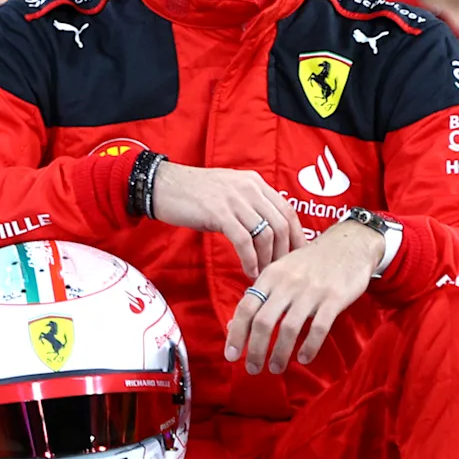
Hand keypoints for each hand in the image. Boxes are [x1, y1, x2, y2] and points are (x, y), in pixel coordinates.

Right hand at [149, 162, 301, 276]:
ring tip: (263, 274)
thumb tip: (265, 230)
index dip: (296, 235)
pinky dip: (250, 260)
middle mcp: (249, 189)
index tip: (297, 255)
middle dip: (285, 251)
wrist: (161, 185)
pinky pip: (244, 241)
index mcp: (255, 183)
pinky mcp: (219, 213)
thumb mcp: (228, 192)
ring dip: (268, 259)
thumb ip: (248, 204)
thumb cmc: (192, 193)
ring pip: (265, 234)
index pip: (287, 209)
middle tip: (281, 270)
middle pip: (281, 224)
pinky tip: (249, 271)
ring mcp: (234, 200)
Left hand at [226, 222, 388, 375]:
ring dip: (279, 353)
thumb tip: (233, 327)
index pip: (245, 308)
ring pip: (288, 328)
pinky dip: (309, 346)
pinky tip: (303, 359)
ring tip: (275, 368)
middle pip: (263, 322)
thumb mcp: (280, 272)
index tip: (231, 356)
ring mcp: (311, 291)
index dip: (236, 334)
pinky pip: (318, 328)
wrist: (349, 244)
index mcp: (270, 276)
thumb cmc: (309, 263)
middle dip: (255, 350)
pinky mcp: (334, 298)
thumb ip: (259, 296)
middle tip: (252, 369)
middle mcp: (287, 283)